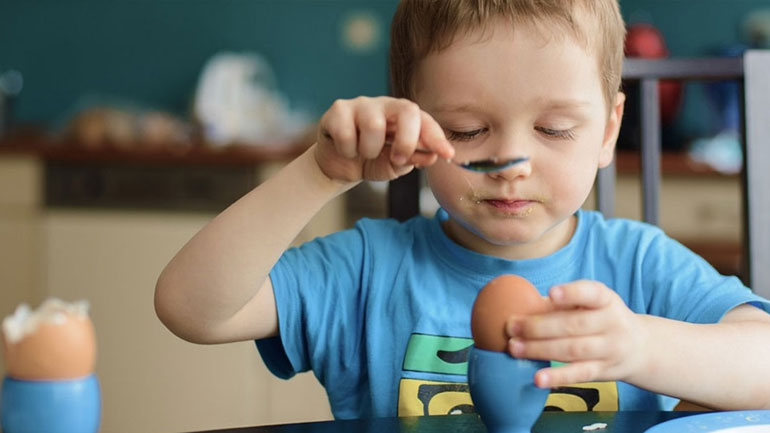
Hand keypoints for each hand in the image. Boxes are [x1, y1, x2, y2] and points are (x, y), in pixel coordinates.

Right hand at [315, 96, 454, 182]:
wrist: (337, 166)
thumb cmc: (370, 161)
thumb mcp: (394, 165)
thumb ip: (413, 159)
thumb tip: (433, 155)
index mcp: (403, 117)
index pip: (425, 121)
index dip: (437, 137)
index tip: (448, 154)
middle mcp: (385, 106)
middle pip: (406, 110)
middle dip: (407, 140)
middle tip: (397, 160)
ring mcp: (361, 105)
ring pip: (374, 125)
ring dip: (369, 150)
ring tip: (363, 153)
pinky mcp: (338, 110)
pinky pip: (347, 134)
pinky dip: (348, 151)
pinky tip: (346, 149)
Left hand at [504, 280, 648, 387]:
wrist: (639, 348)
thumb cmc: (601, 318)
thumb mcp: (590, 304)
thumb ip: (561, 304)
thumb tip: (520, 305)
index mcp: (606, 300)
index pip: (592, 293)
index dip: (571, 293)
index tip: (551, 293)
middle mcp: (612, 323)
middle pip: (573, 325)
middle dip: (538, 326)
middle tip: (511, 326)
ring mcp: (610, 349)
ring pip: (573, 350)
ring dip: (539, 349)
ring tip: (514, 348)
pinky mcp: (604, 371)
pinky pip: (579, 375)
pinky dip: (557, 377)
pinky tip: (537, 379)